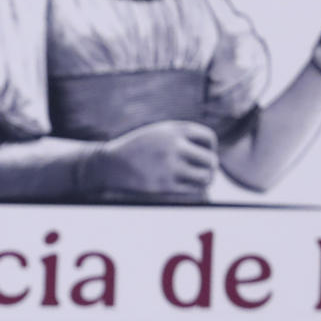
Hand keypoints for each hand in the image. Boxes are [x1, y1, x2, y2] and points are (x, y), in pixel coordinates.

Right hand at [88, 120, 217, 199]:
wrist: (110, 164)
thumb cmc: (137, 148)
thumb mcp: (158, 132)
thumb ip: (182, 135)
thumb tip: (211, 150)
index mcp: (173, 130)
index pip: (208, 138)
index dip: (211, 148)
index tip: (204, 154)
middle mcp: (173, 146)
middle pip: (210, 159)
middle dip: (211, 166)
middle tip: (206, 171)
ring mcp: (169, 166)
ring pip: (205, 176)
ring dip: (206, 180)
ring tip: (202, 180)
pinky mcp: (164, 185)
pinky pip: (192, 190)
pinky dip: (196, 190)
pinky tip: (191, 188)